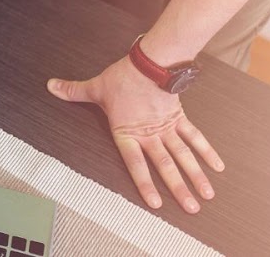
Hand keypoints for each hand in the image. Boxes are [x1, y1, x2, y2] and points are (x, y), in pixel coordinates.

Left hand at [48, 57, 223, 212]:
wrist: (149, 61)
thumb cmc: (122, 76)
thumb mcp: (95, 87)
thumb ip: (74, 91)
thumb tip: (51, 86)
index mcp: (128, 132)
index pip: (136, 163)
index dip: (145, 183)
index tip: (156, 203)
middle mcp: (150, 134)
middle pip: (166, 165)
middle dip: (179, 188)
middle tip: (191, 208)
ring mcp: (167, 127)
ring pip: (184, 155)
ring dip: (196, 175)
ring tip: (207, 195)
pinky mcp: (179, 117)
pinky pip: (196, 137)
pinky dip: (207, 151)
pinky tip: (218, 167)